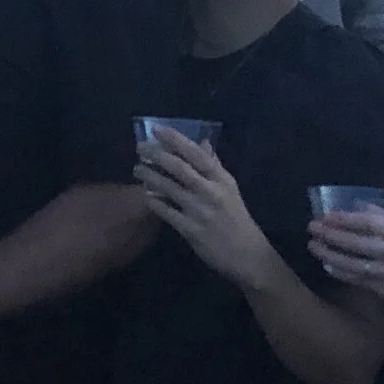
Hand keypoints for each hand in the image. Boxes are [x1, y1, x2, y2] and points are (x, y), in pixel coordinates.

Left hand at [134, 131, 277, 293]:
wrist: (246, 253)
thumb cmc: (236, 218)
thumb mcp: (230, 188)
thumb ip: (214, 165)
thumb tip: (203, 142)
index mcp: (222, 179)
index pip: (197, 153)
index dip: (176, 140)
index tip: (157, 129)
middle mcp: (211, 191)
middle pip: (180, 168)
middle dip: (157, 155)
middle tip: (140, 148)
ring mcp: (200, 211)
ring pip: (170, 188)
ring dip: (150, 176)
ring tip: (137, 169)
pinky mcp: (191, 230)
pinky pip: (167, 212)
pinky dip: (154, 202)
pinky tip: (145, 195)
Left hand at [309, 209, 383, 319]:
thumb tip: (357, 207)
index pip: (370, 223)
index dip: (346, 219)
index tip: (326, 215)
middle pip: (359, 243)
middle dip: (332, 235)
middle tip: (312, 228)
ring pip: (356, 264)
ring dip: (332, 255)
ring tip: (314, 246)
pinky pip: (362, 282)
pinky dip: (343, 273)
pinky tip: (328, 266)